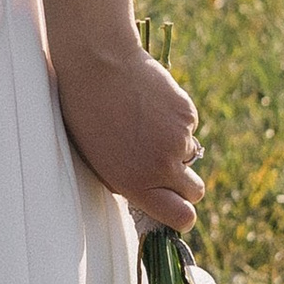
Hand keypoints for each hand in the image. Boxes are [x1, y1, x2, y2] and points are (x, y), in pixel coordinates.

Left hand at [56, 44, 202, 230]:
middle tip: (165, 167)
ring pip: (190, 154)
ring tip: (145, 124)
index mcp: (137, 184)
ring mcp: (178, 140)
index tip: (177, 209)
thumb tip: (151, 192)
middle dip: (184, 184)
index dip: (182, 216)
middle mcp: (163, 167)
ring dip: (175, 147)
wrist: (98, 66)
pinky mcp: (187, 114)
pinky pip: (188, 127)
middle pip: (195, 191)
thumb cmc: (87, 115)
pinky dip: (175, 121)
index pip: (181, 217)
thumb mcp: (99, 162)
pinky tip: (151, 105)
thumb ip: (130, 182)